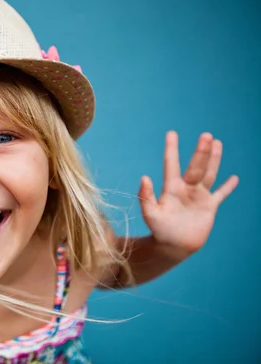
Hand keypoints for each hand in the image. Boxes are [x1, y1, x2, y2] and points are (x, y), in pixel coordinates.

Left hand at [138, 131, 238, 255]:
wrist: (172, 246)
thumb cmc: (159, 230)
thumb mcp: (150, 213)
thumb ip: (146, 196)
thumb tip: (144, 177)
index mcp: (171, 188)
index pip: (171, 164)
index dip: (171, 148)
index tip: (171, 133)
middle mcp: (186, 188)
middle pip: (196, 166)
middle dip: (201, 151)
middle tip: (206, 135)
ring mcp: (198, 196)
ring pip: (208, 174)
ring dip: (214, 160)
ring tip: (216, 143)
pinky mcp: (209, 207)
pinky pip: (221, 194)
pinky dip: (228, 187)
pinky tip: (234, 178)